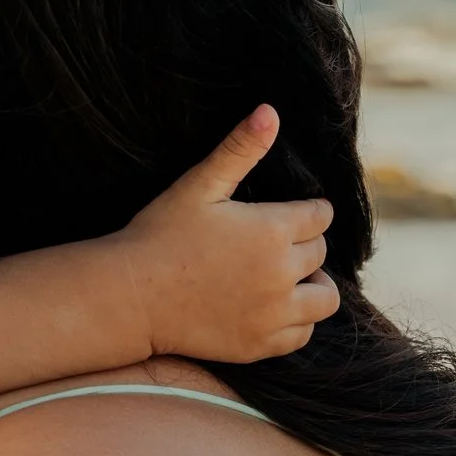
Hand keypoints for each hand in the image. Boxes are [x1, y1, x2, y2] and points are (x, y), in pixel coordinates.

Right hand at [115, 105, 338, 362]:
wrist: (131, 296)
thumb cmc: (160, 234)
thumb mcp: (199, 186)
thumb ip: (239, 149)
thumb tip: (270, 111)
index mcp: (272, 230)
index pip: (320, 216)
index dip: (306, 210)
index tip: (289, 213)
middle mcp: (282, 273)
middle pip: (320, 253)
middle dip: (304, 244)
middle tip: (272, 243)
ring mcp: (274, 313)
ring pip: (325, 298)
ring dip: (312, 285)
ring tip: (286, 276)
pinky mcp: (261, 344)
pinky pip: (302, 333)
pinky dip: (296, 320)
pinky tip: (272, 306)